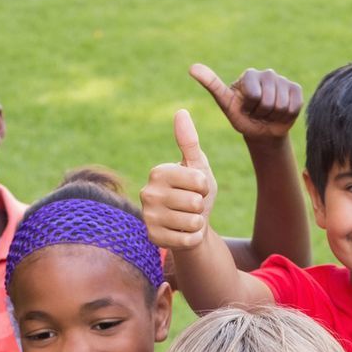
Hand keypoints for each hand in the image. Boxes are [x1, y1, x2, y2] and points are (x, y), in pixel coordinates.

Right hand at [141, 110, 216, 250]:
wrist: (189, 225)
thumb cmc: (194, 193)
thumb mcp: (198, 167)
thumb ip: (189, 142)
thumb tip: (181, 112)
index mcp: (158, 172)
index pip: (198, 181)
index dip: (204, 187)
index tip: (195, 189)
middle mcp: (147, 192)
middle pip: (195, 202)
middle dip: (200, 206)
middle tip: (189, 206)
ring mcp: (148, 217)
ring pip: (192, 221)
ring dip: (197, 223)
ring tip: (187, 219)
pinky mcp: (153, 238)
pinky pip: (188, 239)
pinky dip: (193, 238)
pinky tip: (183, 233)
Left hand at [190, 64, 302, 142]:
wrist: (262, 131)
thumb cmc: (242, 117)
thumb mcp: (226, 104)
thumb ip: (211, 84)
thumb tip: (191, 67)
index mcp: (249, 75)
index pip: (253, 95)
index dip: (250, 108)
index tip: (245, 109)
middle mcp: (267, 73)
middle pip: (268, 102)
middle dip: (262, 114)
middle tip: (258, 114)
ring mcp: (283, 80)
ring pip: (281, 106)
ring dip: (274, 116)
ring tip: (268, 114)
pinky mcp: (296, 89)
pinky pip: (293, 107)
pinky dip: (287, 115)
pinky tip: (281, 113)